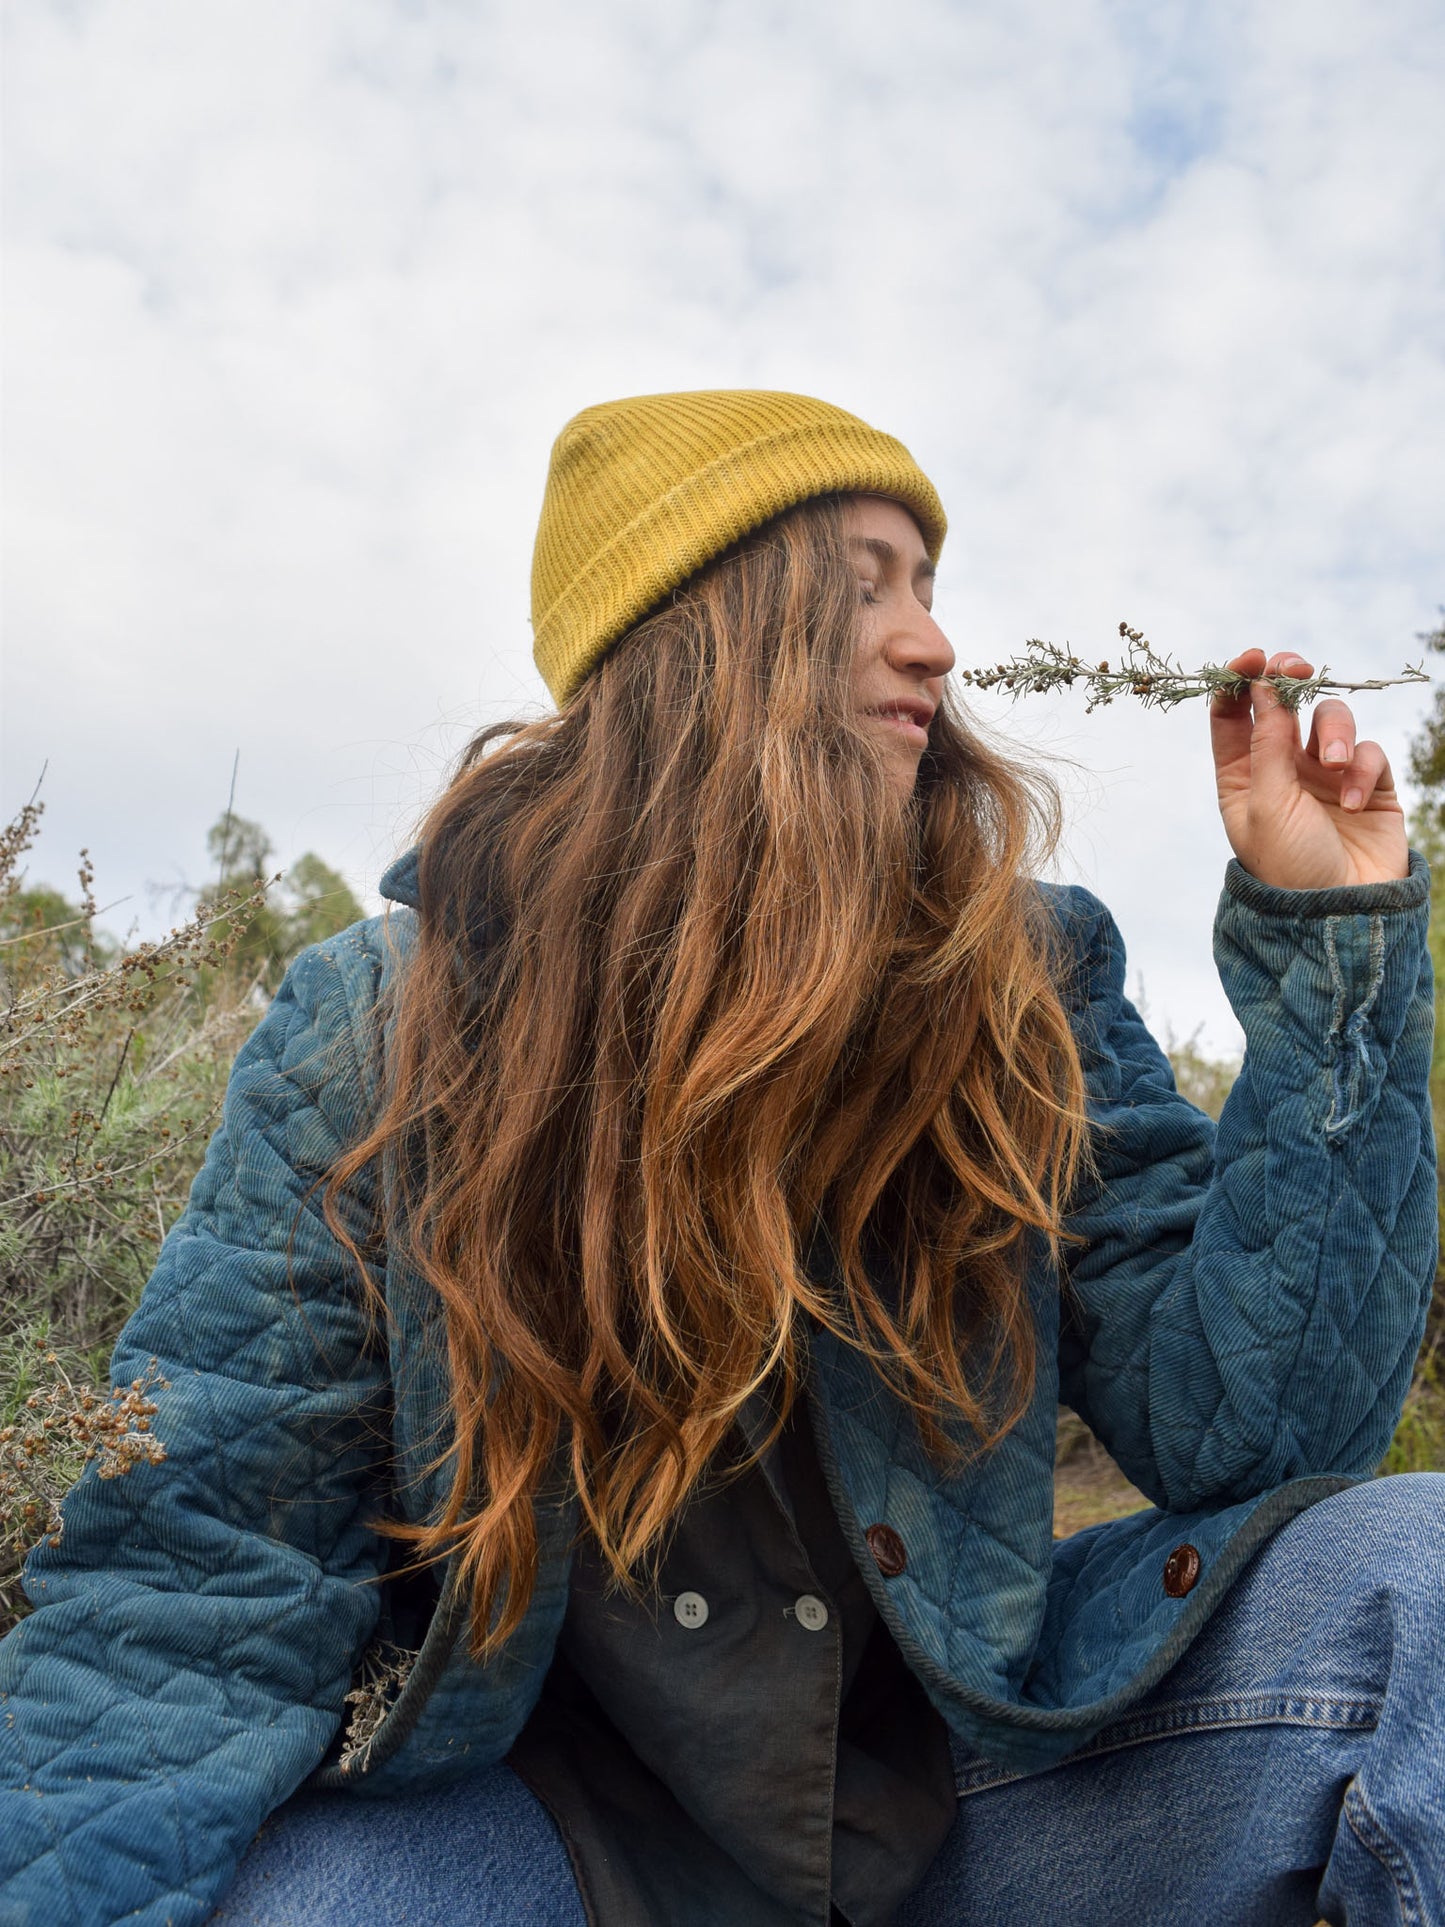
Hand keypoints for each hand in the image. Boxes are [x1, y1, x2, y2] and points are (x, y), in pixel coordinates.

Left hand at [1209, 648, 1408, 889]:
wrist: (1342, 914)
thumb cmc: (1291, 866)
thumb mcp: (1266, 805)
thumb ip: (1267, 745)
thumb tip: (1262, 687)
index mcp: (1242, 776)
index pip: (1233, 715)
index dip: (1238, 681)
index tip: (1251, 658)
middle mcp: (1282, 769)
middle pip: (1283, 703)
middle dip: (1289, 680)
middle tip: (1295, 670)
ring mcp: (1326, 775)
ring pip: (1331, 719)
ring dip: (1335, 731)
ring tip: (1334, 765)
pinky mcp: (1368, 784)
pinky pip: (1368, 752)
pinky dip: (1362, 770)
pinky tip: (1354, 803)